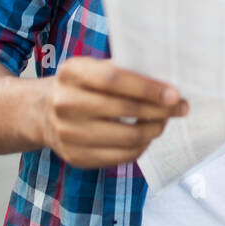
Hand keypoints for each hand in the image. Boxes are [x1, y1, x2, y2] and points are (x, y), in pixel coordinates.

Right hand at [37, 57, 187, 168]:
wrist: (43, 113)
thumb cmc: (83, 86)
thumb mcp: (95, 68)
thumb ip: (127, 71)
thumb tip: (169, 84)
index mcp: (72, 73)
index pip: (114, 79)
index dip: (148, 88)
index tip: (174, 94)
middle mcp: (65, 103)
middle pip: (125, 109)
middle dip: (160, 110)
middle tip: (181, 107)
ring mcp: (68, 133)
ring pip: (128, 137)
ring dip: (155, 129)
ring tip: (164, 121)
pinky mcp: (76, 157)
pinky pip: (121, 156)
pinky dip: (142, 146)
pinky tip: (147, 135)